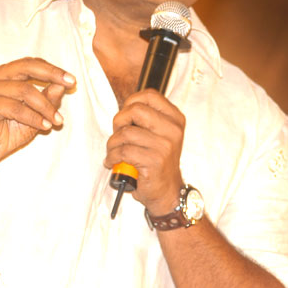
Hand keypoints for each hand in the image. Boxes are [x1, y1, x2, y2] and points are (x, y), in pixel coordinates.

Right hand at [0, 57, 74, 169]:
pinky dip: (34, 117)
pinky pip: (16, 108)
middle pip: (27, 67)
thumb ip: (48, 98)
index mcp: (5, 73)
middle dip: (52, 75)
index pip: (31, 63)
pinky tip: (44, 126)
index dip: (53, 70)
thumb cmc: (10, 129)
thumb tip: (61, 85)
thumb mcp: (36, 112)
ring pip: (25, 90)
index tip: (72, 80)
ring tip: (56, 120)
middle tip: (69, 86)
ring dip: (45, 107)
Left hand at [104, 89, 185, 214]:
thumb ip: (147, 119)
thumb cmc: (157, 161)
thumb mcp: (159, 134)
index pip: (149, 95)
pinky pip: (123, 151)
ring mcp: (165, 145)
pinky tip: (114, 162)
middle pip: (135, 110)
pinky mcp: (154, 161)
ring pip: (126, 133)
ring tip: (114, 153)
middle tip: (117, 135)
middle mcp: (173, 130)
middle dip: (119, 122)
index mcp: (175, 119)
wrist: (167, 191)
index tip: (125, 117)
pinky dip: (112, 157)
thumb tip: (123, 110)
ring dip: (112, 144)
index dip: (131, 102)